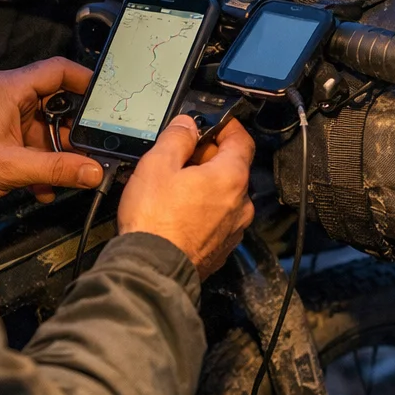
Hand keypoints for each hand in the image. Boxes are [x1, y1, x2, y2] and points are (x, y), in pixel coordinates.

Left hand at [0, 58, 103, 204]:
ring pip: (45, 130)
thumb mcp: (14, 166)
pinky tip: (42, 186)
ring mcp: (4, 116)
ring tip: (66, 176)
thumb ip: (57, 169)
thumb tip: (92, 171)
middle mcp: (9, 97)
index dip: (86, 79)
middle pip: (57, 105)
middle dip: (74, 132)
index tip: (107, 95)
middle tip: (92, 149)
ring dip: (57, 155)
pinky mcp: (0, 134)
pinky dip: (40, 164)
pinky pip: (31, 144)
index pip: (58, 70)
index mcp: (11, 89)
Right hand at [118, 115, 256, 278]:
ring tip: (175, 187)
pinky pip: (217, 220)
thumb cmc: (155, 221)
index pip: (242, 140)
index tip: (212, 124)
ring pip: (225, 196)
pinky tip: (178, 213)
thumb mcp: (157, 165)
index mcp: (231, 178)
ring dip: (206, 186)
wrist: (152, 270)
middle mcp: (240, 204)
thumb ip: (177, 138)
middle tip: (182, 157)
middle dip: (209, 158)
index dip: (227, 127)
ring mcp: (233, 229)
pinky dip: (203, 210)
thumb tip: (187, 126)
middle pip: (232, 168)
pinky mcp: (221, 249)